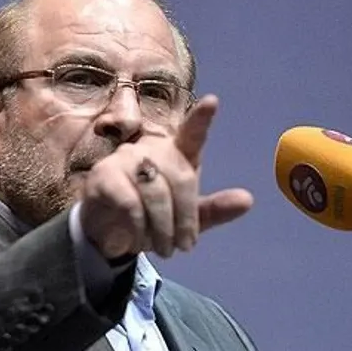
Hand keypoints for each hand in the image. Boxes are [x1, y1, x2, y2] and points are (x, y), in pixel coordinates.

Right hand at [79, 95, 253, 258]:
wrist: (108, 234)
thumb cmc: (150, 218)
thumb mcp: (185, 220)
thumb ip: (213, 210)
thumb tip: (247, 201)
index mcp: (175, 155)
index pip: (191, 134)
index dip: (201, 119)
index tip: (212, 102)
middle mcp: (151, 150)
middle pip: (180, 177)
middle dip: (185, 217)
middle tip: (185, 246)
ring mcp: (125, 159)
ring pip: (155, 190)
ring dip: (164, 226)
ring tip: (165, 248)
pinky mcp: (104, 177)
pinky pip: (130, 202)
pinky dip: (139, 226)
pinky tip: (138, 240)